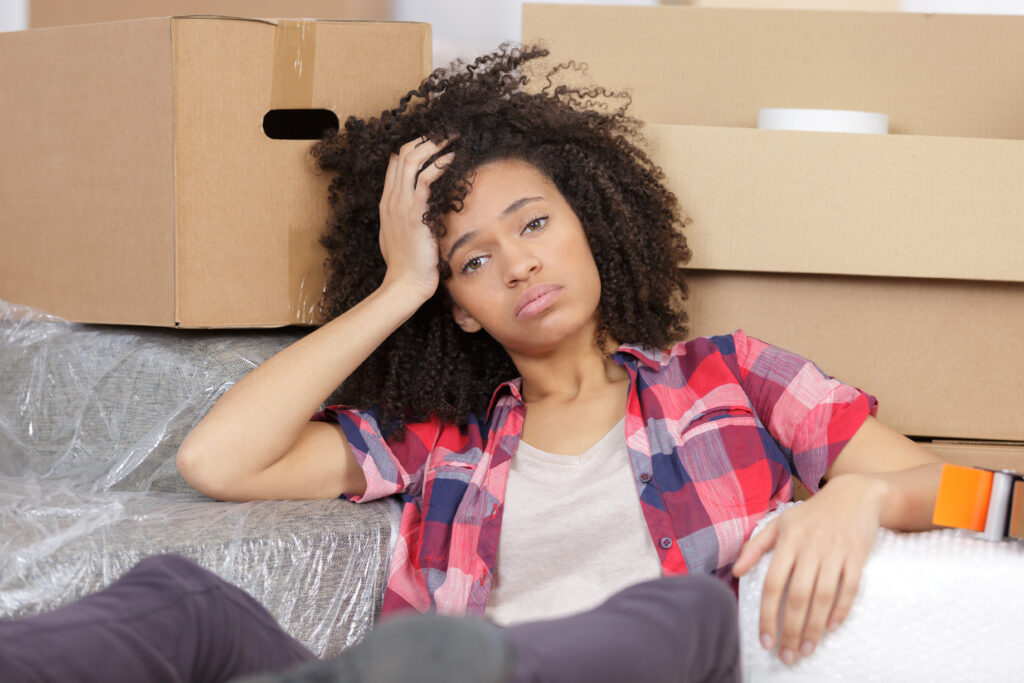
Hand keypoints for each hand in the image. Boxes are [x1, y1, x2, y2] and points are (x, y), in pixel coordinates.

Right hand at [378, 137, 453, 298]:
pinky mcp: (415, 210)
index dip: (413, 148)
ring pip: (412, 159)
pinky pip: (426, 177)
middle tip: (445, 134)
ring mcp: (401, 203)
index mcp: (387, 202)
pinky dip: (439, 164)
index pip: (395, 163)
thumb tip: (416, 209)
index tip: (433, 142)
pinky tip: (452, 159)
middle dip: (425, 139)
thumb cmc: (407, 264)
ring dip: (433, 144)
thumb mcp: (401, 236)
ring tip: (450, 138)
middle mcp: (392, 198)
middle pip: (403, 155)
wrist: (405, 282)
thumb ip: (405, 218)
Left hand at [732, 474, 885, 665]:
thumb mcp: (779, 524)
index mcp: (787, 540)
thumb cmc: (811, 514)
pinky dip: (841, 610)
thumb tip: (736, 572)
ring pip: (823, 597)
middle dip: (791, 630)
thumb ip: (755, 547)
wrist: (854, 495)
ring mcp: (835, 552)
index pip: (773, 584)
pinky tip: (831, 628)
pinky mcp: (857, 556)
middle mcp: (810, 547)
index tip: (765, 640)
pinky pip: (850, 588)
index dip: (768, 615)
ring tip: (807, 650)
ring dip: (815, 628)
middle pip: (798, 596)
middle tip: (787, 656)